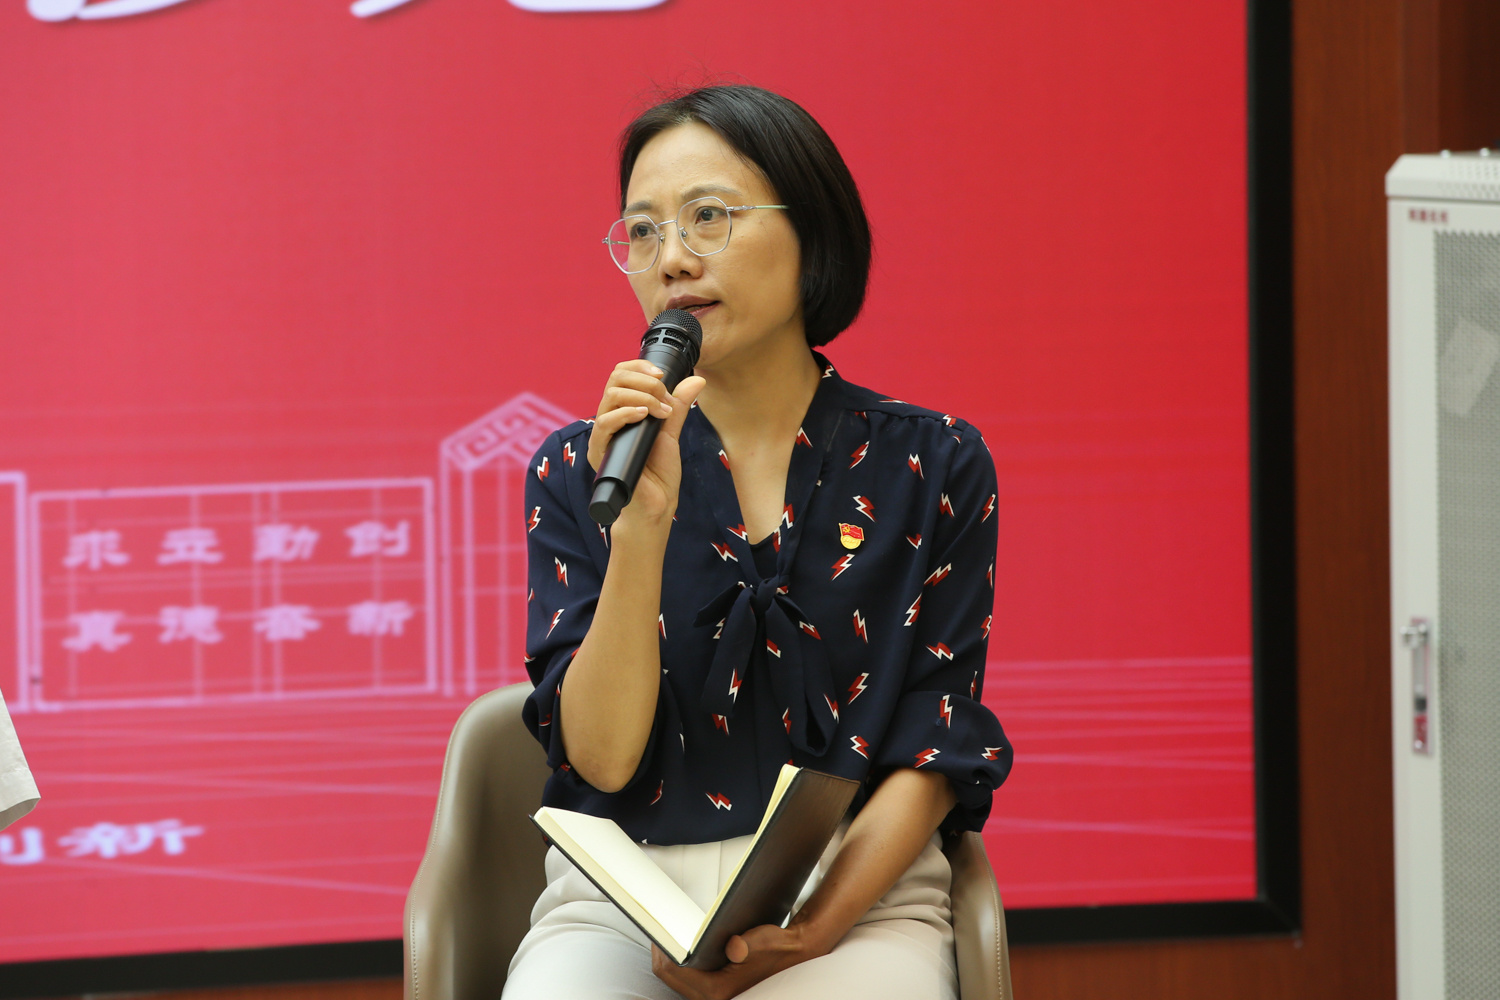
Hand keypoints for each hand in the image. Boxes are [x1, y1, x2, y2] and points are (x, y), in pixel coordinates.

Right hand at [587, 360, 705, 527]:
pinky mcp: (599, 453)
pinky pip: (605, 424)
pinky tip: (644, 415)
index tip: (662, 375)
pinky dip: (626, 413)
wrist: (656, 505)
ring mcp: (602, 436)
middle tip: (665, 396)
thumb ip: (678, 405)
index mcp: (621, 412)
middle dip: (644, 381)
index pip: (620, 375)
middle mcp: (608, 420)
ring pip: (610, 397)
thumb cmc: (659, 473)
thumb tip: (696, 379)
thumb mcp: (670, 432)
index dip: (639, 367)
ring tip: (660, 411)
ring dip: (641, 396)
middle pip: (614, 380)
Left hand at [650, 922, 825, 999]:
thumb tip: (732, 947)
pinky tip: (682, 946)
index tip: (656, 930)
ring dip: (669, 960)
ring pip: (676, 981)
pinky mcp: (716, 992)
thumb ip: (746, 945)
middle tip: (656, 929)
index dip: (661, 949)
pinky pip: (686, 980)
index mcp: (719, 990)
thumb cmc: (777, 945)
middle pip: (670, 978)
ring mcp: (714, 997)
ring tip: (666, 935)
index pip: (674, 972)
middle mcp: (714, 998)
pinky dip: (680, 964)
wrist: (795, 952)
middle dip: (660, 954)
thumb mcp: (762, 940)